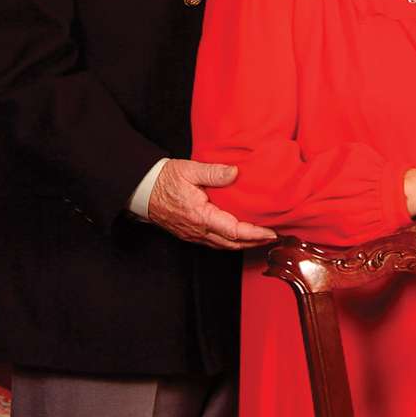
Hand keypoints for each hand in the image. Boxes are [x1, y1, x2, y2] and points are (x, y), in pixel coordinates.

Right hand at [147, 159, 276, 250]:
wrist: (142, 191)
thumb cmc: (164, 180)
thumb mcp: (190, 170)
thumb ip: (214, 172)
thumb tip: (235, 172)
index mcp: (201, 216)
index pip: (234, 231)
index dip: (255, 234)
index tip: (271, 233)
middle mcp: (198, 231)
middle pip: (232, 244)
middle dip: (254, 243)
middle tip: (273, 238)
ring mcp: (194, 235)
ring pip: (224, 246)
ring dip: (244, 244)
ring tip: (260, 238)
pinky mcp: (190, 234)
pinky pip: (215, 243)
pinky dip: (231, 242)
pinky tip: (238, 236)